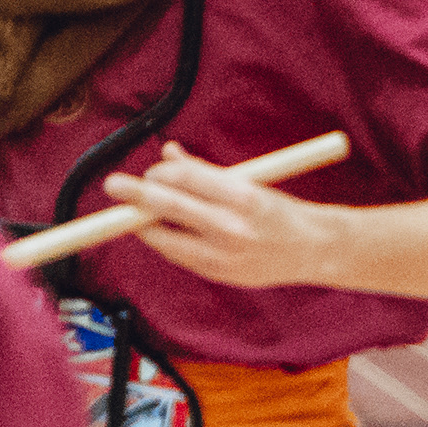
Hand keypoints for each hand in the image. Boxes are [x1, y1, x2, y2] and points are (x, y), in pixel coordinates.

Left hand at [102, 141, 355, 289]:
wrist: (314, 251)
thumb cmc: (280, 210)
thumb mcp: (252, 182)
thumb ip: (206, 171)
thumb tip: (169, 152)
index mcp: (245, 197)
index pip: (189, 178)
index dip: (164, 172)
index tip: (155, 169)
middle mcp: (232, 227)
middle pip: (171, 207)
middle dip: (137, 194)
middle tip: (113, 184)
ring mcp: (223, 255)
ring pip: (167, 238)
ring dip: (146, 223)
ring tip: (135, 213)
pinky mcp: (217, 274)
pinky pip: (178, 255)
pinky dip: (166, 241)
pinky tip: (162, 231)